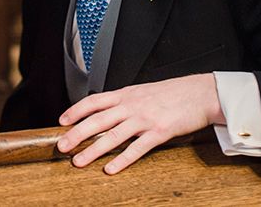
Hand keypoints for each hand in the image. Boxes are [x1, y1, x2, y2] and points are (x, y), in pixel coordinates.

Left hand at [57, 74, 224, 173]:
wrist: (199, 93)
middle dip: (76, 134)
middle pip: (97, 120)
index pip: (93, 101)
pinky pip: (137, 148)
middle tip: (62, 146)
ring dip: (93, 150)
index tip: (62, 121)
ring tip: (78, 161)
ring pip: (112, 136)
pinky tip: (110, 168)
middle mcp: (130, 105)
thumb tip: (106, 110)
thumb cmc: (171, 93)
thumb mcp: (141, 92)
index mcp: (125, 94)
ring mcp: (144, 119)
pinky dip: (122, 160)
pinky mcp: (159, 132)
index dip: (76, 111)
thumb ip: (124, 101)